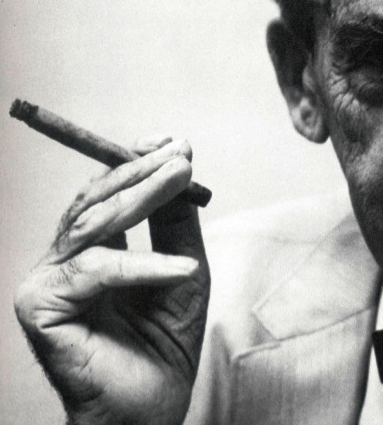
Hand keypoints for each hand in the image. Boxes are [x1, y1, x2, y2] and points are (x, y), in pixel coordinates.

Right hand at [14, 138, 210, 424]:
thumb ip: (177, 221)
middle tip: (181, 154)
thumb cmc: (164, 342)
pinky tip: (181, 270)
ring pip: (93, 223)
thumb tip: (181, 162)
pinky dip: (142, 267)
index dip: (137, 163)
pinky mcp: (40, 306)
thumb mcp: (184, 268)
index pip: (108, 193)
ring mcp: (47, 280)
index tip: (175, 143)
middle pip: (97, 199)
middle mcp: (65, 259)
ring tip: (182, 178)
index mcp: (93, 248)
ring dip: (142, 197)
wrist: (149, 409)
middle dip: (142, 171)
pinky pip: (96, 271)